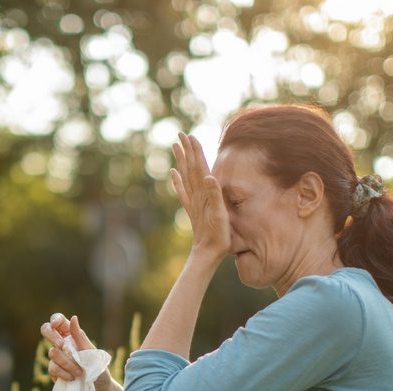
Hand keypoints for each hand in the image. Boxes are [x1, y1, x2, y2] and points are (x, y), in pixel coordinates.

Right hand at [39, 312, 95, 381]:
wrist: (98, 388)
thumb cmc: (97, 367)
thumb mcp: (90, 351)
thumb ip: (79, 336)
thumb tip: (73, 317)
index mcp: (71, 335)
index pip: (59, 320)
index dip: (55, 319)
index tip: (55, 325)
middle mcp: (61, 343)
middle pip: (46, 330)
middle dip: (52, 336)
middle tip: (61, 345)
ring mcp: (56, 357)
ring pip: (52, 352)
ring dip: (67, 363)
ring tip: (78, 372)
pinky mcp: (53, 370)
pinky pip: (53, 368)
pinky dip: (64, 373)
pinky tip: (72, 378)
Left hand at [170, 132, 230, 259]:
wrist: (207, 253)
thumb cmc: (217, 236)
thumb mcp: (220, 215)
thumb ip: (214, 195)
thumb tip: (209, 176)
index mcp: (205, 193)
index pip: (199, 167)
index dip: (195, 152)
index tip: (189, 136)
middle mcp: (197, 194)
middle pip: (190, 168)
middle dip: (186, 151)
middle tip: (180, 134)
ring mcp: (193, 201)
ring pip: (185, 176)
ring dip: (181, 161)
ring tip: (175, 147)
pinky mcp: (191, 209)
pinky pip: (182, 191)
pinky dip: (177, 180)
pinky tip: (172, 173)